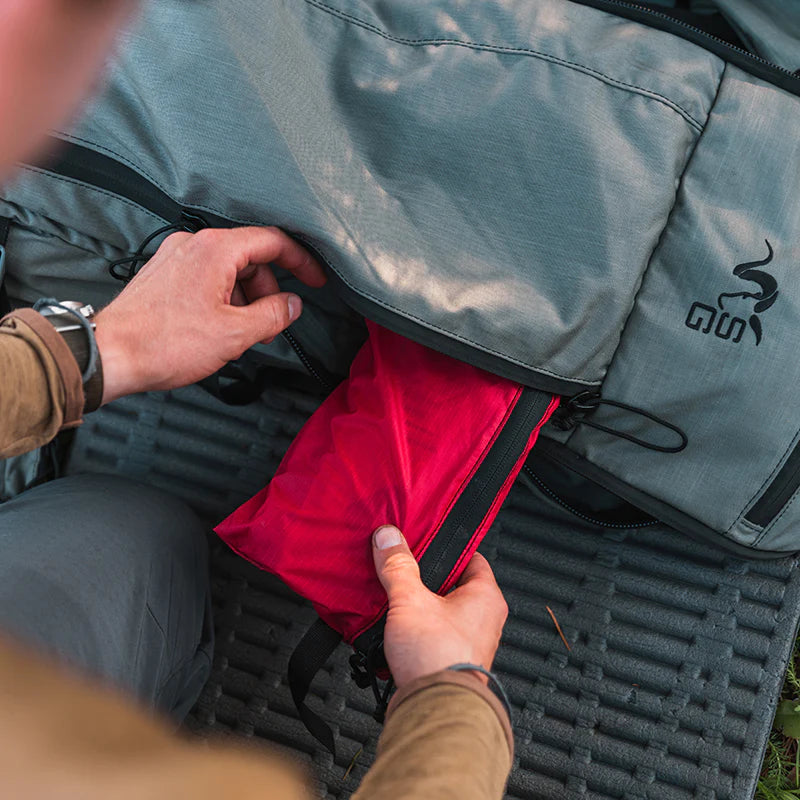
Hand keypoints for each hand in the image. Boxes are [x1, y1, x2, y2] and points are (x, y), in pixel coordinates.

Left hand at [94, 226, 325, 403]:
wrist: (110, 354)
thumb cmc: (164, 343)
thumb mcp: (235, 333)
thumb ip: (273, 315)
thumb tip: (293, 305)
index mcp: (215, 249)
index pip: (273, 241)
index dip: (301, 261)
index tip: (315, 280)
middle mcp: (194, 244)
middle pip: (251, 258)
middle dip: (268, 291)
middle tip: (271, 325)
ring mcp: (176, 257)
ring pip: (229, 269)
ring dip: (245, 299)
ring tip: (241, 334)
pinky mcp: (164, 274)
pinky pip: (206, 277)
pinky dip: (223, 299)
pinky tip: (218, 328)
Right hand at [372, 525, 507, 687]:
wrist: (434, 712)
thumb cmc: (439, 659)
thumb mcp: (411, 600)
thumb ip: (398, 567)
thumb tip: (390, 537)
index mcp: (486, 597)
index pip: (470, 557)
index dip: (445, 548)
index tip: (422, 542)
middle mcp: (484, 620)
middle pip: (451, 585)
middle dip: (424, 579)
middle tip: (402, 570)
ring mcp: (468, 643)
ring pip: (440, 612)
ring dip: (417, 607)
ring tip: (394, 599)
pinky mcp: (450, 663)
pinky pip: (432, 636)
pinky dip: (414, 631)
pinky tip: (393, 630)